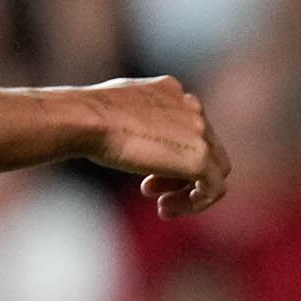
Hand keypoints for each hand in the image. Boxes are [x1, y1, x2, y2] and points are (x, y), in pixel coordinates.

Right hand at [73, 76, 227, 218]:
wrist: (85, 119)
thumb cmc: (87, 118)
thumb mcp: (118, 111)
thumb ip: (141, 120)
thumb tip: (140, 138)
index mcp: (173, 91)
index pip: (190, 130)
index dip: (171, 158)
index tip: (147, 178)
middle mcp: (191, 105)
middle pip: (206, 150)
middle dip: (181, 176)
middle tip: (152, 193)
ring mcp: (200, 130)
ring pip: (215, 171)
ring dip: (189, 193)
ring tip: (162, 208)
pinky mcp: (200, 156)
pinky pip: (215, 188)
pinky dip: (196, 203)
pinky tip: (166, 210)